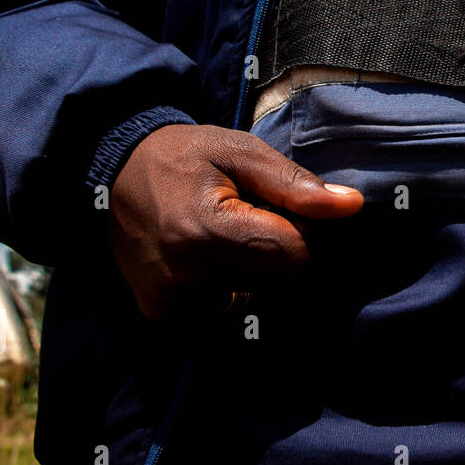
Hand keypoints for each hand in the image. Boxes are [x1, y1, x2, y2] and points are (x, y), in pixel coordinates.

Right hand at [108, 124, 362, 319]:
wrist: (113, 172)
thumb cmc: (185, 155)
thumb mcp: (240, 152)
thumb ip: (295, 184)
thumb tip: (351, 207)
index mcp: (205, 231)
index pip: (293, 254)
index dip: (302, 230)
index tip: (283, 208)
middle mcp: (184, 276)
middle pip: (276, 278)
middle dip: (278, 249)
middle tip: (249, 215)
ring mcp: (169, 301)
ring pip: (253, 294)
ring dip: (251, 267)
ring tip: (223, 232)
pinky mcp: (160, 312)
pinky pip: (222, 304)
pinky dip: (225, 282)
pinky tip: (204, 254)